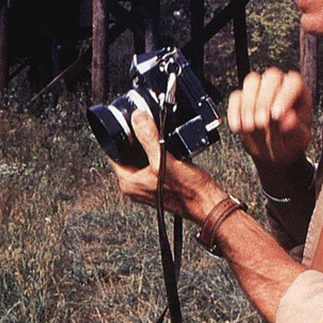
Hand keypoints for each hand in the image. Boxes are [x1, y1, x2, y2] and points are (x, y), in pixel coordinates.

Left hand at [107, 109, 225, 223]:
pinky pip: (152, 161)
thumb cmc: (190, 191)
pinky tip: (168, 146)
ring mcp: (147, 184)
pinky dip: (158, 151)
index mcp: (129, 182)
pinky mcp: (159, 182)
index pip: (113, 152)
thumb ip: (149, 138)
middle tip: (145, 123)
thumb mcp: (165, 159)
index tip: (127, 121)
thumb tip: (137, 118)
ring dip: (148, 143)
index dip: (120, 135)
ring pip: (140, 156)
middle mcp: (135, 185)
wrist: (209, 204)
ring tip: (158, 134)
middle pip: (127, 153)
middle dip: (135, 137)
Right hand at [226, 69, 312, 172]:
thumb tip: (288, 119)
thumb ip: (296, 129)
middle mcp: (280, 86)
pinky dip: (235, 112)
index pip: (293, 82)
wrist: (275, 152)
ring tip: (250, 127)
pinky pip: (236, 97)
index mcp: (298, 92)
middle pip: (271, 77)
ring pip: (252, 82)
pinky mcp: (243, 98)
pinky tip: (238, 127)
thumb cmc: (291, 142)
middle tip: (261, 123)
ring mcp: (260, 90)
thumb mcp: (299, 139)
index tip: (277, 115)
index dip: (285, 97)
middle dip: (264, 101)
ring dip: (248, 105)